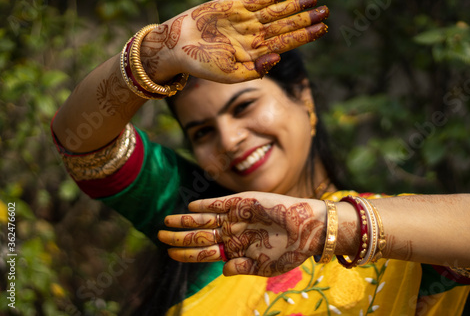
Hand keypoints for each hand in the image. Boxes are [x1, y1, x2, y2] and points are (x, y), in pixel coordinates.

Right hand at [140, 0, 328, 83]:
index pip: (286, 43)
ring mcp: (246, 20)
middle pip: (286, 26)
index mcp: (257, 53)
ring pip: (275, 12)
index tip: (322, 29)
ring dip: (294, 7)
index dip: (305, 35)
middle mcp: (255, 36)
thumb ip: (255, 69)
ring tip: (313, 0)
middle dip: (306, 19)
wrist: (178, 46)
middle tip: (325, 12)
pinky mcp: (234, 6)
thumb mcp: (231, 75)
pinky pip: (257, 1)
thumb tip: (278, 57)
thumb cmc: (203, 66)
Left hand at [158, 192, 326, 276]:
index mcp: (235, 250)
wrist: (307, 228)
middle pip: (200, 235)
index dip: (186, 254)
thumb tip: (222, 270)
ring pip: (205, 219)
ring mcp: (236, 217)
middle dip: (179, 237)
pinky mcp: (243, 203)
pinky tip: (191, 207)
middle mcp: (232, 233)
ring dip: (186, 220)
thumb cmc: (289, 251)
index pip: (204, 253)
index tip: (170, 254)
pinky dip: (205, 205)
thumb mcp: (265, 266)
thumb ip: (242, 267)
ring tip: (167, 221)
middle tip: (159, 236)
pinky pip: (220, 204)